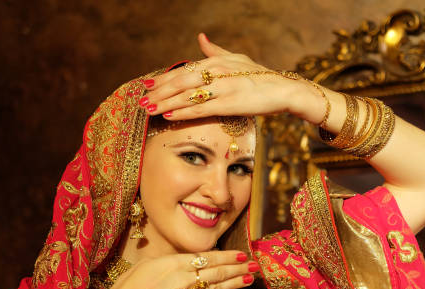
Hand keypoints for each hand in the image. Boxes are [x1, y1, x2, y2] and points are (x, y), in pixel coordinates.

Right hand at [87, 250, 257, 288]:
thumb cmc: (130, 284)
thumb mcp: (151, 263)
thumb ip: (173, 260)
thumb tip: (189, 259)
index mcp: (176, 264)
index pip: (209, 258)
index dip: (228, 256)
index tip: (243, 253)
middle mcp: (186, 280)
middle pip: (219, 273)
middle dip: (239, 269)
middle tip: (255, 265)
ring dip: (236, 283)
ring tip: (250, 278)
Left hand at [142, 33, 319, 119]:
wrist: (284, 90)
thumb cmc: (260, 76)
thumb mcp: (237, 58)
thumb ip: (215, 51)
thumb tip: (200, 37)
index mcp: (216, 61)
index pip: (183, 70)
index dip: (164, 78)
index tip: (147, 85)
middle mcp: (217, 71)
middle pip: (180, 82)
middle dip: (159, 92)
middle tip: (141, 99)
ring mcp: (223, 87)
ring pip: (187, 95)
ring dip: (165, 103)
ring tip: (149, 109)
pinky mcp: (230, 103)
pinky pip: (201, 108)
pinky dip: (183, 112)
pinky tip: (169, 115)